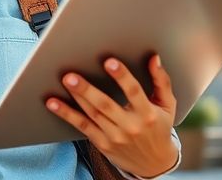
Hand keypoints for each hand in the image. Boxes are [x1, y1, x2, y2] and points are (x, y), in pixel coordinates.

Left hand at [45, 54, 178, 177]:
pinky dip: (66, 115)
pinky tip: (53, 103)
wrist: (154, 164)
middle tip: (72, 76)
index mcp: (148, 114)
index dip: (122, 77)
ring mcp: (115, 136)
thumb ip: (161, 81)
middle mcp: (130, 126)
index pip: (134, 92)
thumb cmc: (159, 127)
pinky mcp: (102, 143)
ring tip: (64, 82)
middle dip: (88, 90)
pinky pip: (82, 126)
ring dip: (76, 98)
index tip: (110, 62)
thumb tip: (154, 58)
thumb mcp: (167, 105)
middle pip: (106, 105)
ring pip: (92, 114)